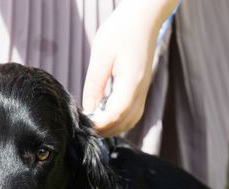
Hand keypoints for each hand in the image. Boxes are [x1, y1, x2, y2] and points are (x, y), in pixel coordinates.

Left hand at [82, 0, 178, 136]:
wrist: (144, 17)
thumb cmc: (121, 30)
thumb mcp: (101, 55)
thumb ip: (94, 84)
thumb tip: (88, 108)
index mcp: (131, 81)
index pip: (116, 113)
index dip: (100, 124)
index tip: (84, 125)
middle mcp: (141, 89)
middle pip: (125, 122)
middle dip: (104, 130)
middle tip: (84, 128)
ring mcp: (143, 89)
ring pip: (131, 120)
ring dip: (112, 127)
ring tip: (93, 124)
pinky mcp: (141, 88)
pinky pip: (133, 112)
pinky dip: (119, 119)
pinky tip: (104, 115)